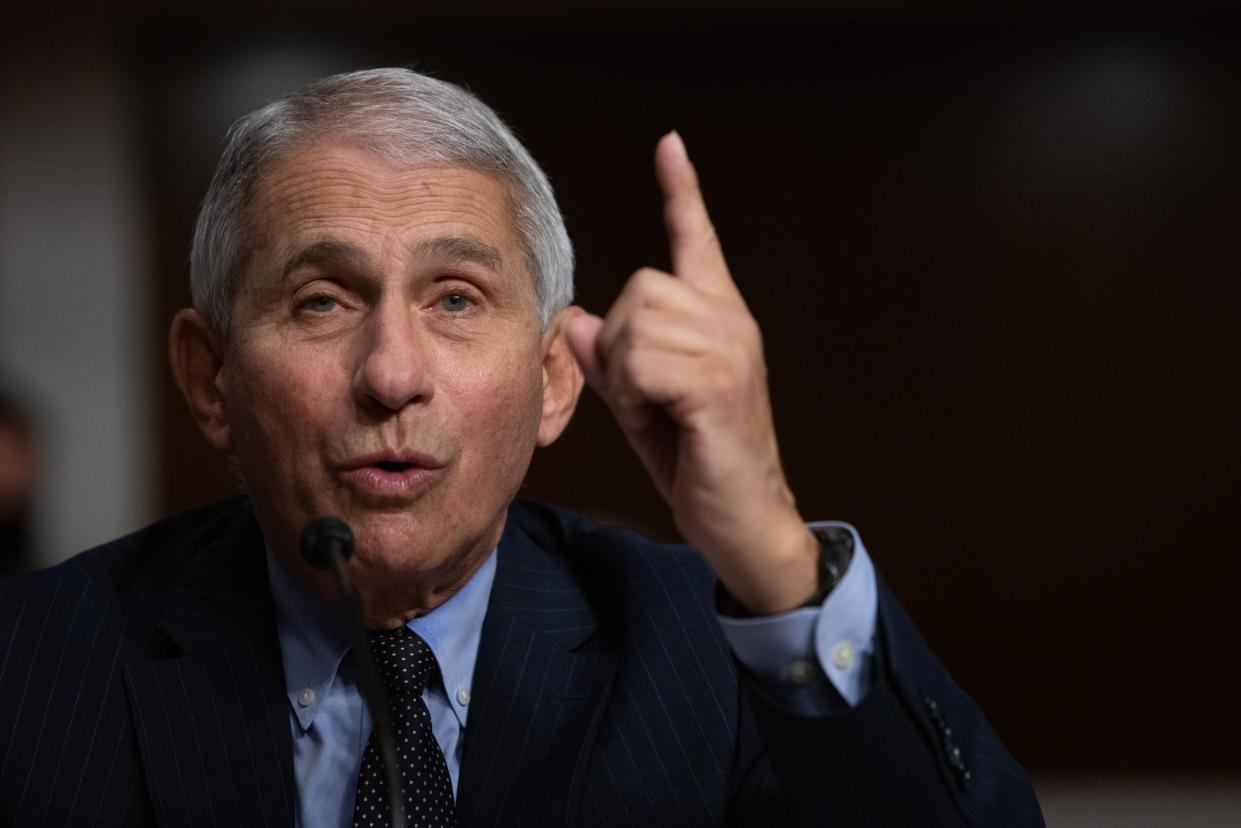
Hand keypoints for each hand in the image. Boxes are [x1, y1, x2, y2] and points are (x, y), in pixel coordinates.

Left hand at [565, 132, 817, 615]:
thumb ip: (612, 360)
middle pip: (640, 287)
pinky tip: (666, 418)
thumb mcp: (642, 404)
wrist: (744, 519)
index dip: (682, 192)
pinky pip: (642, 361)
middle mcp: (729, 322)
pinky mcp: (716, 383)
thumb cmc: (698, 460)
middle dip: (622, 344)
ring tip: (659, 410)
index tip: (670, 146)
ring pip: (635, 324)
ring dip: (627, 373)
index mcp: (718, 319)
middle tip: (647, 394)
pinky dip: (635, 394)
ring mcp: (727, 348)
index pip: (698, 241)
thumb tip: (575, 320)